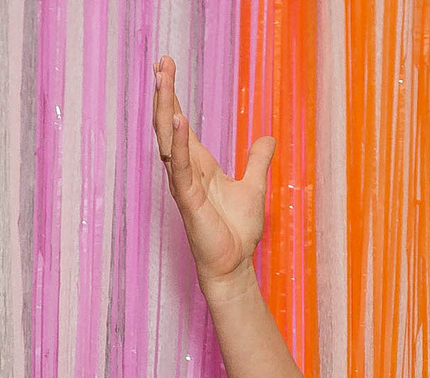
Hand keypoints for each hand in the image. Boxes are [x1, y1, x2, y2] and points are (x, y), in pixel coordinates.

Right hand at [151, 56, 273, 299]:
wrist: (233, 264)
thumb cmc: (236, 231)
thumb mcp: (254, 186)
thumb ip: (258, 161)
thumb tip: (268, 138)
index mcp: (198, 165)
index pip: (180, 123)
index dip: (174, 95)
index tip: (166, 67)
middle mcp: (186, 171)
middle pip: (168, 124)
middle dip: (165, 93)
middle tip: (162, 62)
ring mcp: (184, 185)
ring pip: (168, 140)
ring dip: (166, 109)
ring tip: (164, 80)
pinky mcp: (188, 201)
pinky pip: (180, 168)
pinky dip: (180, 144)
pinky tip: (180, 120)